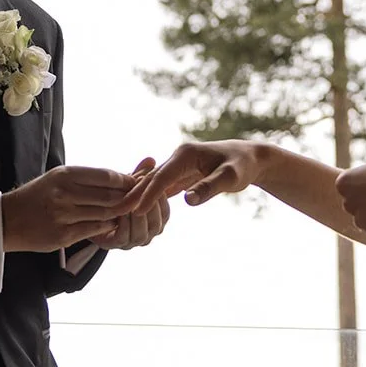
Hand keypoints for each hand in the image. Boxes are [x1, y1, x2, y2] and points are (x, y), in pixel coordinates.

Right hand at [3, 165, 135, 253]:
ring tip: (128, 211)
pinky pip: (95, 229)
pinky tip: (111, 223)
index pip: (106, 176)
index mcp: (65, 175)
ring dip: (120, 213)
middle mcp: (64, 194)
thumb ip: (87, 179)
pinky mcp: (64, 236)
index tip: (137, 183)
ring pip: (105, 214)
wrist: (8, 219)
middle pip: (110, 195)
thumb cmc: (38, 196)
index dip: (126, 180)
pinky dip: (107, 226)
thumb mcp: (58, 178)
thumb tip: (122, 178)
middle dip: (128, 197)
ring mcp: (64, 216)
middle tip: (140, 199)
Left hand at [92, 158, 171, 249]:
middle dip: (150, 208)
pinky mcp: (115, 244)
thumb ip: (140, 174)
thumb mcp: (128, 184)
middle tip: (143, 192)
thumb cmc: (114, 196)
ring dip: (137, 216)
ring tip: (132, 201)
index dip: (161, 200)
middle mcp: (146, 235)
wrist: (89, 211)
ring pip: (142, 234)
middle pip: (156, 226)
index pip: (165, 214)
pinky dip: (123, 223)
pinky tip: (120, 210)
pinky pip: (124, 236)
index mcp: (154, 220)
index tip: (155, 185)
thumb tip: (151, 159)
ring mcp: (131, 242)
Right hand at [123, 140, 265, 214]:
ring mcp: (179, 165)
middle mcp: (178, 157)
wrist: (251, 158)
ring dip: (138, 196)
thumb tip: (187, 201)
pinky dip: (149, 196)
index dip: (148, 194)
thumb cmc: (242, 166)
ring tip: (120, 212)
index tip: (135, 210)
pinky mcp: (181, 173)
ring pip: (154, 182)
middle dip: (135, 195)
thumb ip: (209, 188)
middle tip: (115, 211)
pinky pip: (162, 186)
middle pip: (152, 178)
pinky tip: (138, 208)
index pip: (162, 177)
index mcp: (186, 154)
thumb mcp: (230, 177)